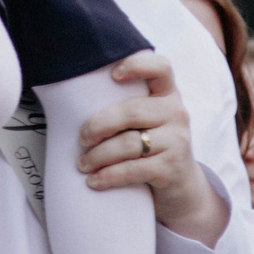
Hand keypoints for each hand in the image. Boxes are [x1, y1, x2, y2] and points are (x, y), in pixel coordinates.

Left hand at [76, 53, 221, 244]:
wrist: (181, 188)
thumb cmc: (151, 148)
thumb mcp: (147, 122)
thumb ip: (126, 108)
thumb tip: (72, 103)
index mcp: (168, 94)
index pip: (160, 68)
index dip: (138, 65)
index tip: (113, 75)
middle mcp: (177, 113)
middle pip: (131, 111)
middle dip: (99, 125)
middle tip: (82, 139)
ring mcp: (177, 141)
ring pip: (128, 144)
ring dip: (98, 156)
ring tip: (82, 164)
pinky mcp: (172, 168)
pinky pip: (133, 169)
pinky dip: (108, 176)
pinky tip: (94, 181)